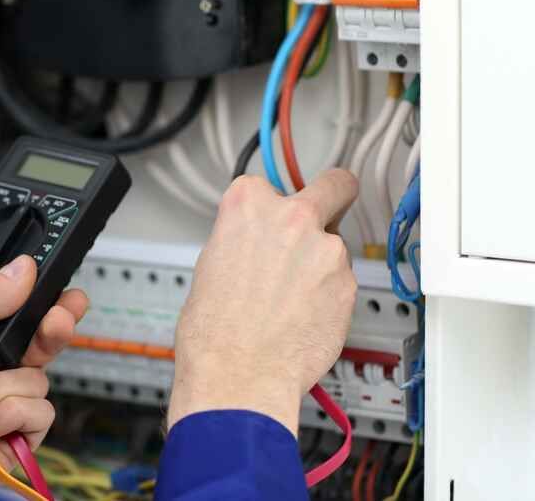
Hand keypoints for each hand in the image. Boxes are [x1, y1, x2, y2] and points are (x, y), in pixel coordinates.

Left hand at [0, 255, 87, 482]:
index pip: (14, 317)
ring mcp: (4, 406)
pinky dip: (9, 418)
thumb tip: (19, 271)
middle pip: (38, 344)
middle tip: (57, 320)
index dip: (42, 303)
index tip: (63, 291)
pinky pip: (40, 413)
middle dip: (50, 332)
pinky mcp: (17, 437)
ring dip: (0, 391)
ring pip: (37, 380)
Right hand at [168, 169, 358, 436]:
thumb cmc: (214, 330)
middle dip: (333, 196)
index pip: (266, 186)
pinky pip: (341, 281)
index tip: (274, 216)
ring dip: (321, 264)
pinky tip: (302, 317)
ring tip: (291, 300)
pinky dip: (329, 296)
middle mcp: (292, 219)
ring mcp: (326, 250)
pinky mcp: (347, 285)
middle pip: (334, 185)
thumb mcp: (211, 263)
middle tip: (330, 209)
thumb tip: (260, 243)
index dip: (270, 206)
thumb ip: (245, 239)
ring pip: (335, 245)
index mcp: (248, 206)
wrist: (238, 374)